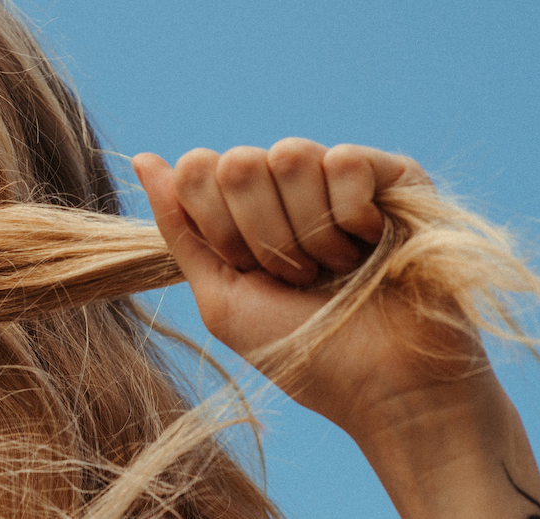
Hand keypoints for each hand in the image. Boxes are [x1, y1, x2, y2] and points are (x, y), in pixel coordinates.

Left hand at [133, 137, 539, 517]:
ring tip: (338, 270)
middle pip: (239, 160)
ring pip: (290, 153)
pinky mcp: (394, 175)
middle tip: (298, 277)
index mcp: (244, 209)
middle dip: (262, 234)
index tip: (250, 272)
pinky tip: (372, 247)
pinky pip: (343, 160)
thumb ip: (181, 227)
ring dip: (309, 233)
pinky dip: (351, 218)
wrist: (385, 387)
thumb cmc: (300, 350)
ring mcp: (340, 176)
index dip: (217, 225)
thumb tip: (144, 160)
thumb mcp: (221, 295)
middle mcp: (288, 185)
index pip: (199, 168)